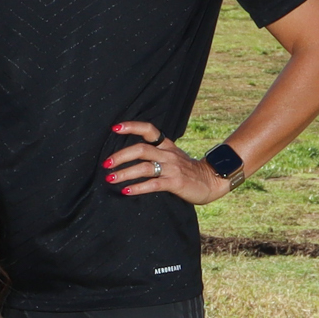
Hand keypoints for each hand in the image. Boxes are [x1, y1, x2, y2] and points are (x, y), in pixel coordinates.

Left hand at [103, 120, 233, 204]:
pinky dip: (138, 187)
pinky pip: (154, 184)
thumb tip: (126, 155)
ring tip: (110, 179)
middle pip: (141, 149)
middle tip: (106, 163)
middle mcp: (168, 154)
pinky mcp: (175, 183)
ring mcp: (172, 168)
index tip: (115, 128)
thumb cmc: (186, 170)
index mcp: (166, 145)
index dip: (132, 126)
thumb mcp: (172, 156)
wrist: (212, 181)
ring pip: (144, 167)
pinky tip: (126, 191)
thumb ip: (154, 153)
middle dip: (121, 156)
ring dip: (125, 173)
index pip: (149, 130)